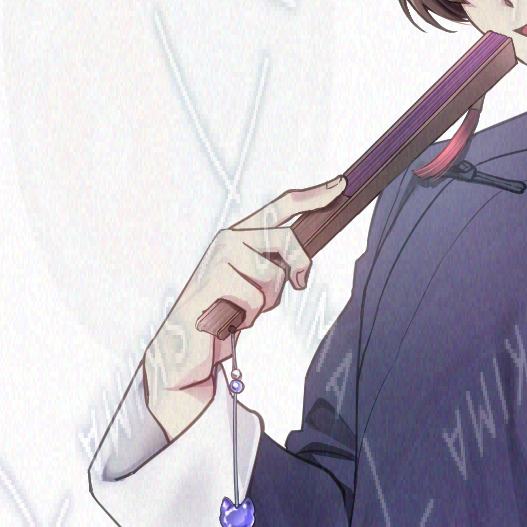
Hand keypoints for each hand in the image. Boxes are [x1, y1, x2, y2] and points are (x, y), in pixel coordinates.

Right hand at [142, 177, 346, 440]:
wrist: (186, 341)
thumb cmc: (224, 313)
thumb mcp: (254, 286)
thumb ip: (274, 268)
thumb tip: (302, 266)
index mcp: (241, 234)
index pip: (280, 208)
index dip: (311, 197)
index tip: (340, 185)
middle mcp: (230, 238)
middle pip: (287, 240)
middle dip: (299, 266)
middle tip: (296, 284)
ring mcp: (221, 256)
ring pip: (274, 276)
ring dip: (265, 302)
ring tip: (242, 308)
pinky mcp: (216, 278)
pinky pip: (256, 299)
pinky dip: (248, 316)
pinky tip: (229, 317)